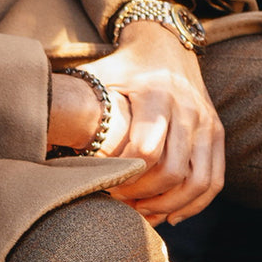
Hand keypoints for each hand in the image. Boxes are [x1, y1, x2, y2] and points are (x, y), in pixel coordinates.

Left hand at [74, 21, 225, 225]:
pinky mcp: (216, 136)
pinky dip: (194, 204)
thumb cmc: (124, 68)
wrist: (166, 46)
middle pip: (173, 172)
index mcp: (156, 94)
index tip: (108, 185)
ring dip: (170, 205)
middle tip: (124, 204)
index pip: (148, 150)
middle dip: (146, 196)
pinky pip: (213, 181)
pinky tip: (172, 215)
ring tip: (146, 213)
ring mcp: (207, 123)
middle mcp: (188, 109)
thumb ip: (80, 106)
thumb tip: (45, 137)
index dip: (127, 176)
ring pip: (198, 182)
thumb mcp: (100, 78)